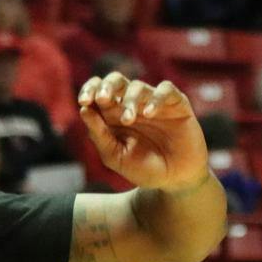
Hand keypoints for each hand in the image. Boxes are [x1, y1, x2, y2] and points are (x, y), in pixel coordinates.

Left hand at [77, 72, 210, 189]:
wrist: (173, 181)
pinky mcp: (177, 104)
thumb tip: (83, 109)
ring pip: (138, 86)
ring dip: (129, 100)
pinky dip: (156, 98)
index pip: (98, 92)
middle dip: (107, 86)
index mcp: (112, 115)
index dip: (90, 90)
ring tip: (128, 119)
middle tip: (102, 99)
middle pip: (117, 80)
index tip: (84, 101)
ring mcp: (154, 103)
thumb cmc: (142, 168)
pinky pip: (166, 90)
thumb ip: (99, 134)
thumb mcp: (114, 155)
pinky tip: (148, 113)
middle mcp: (132, 105)